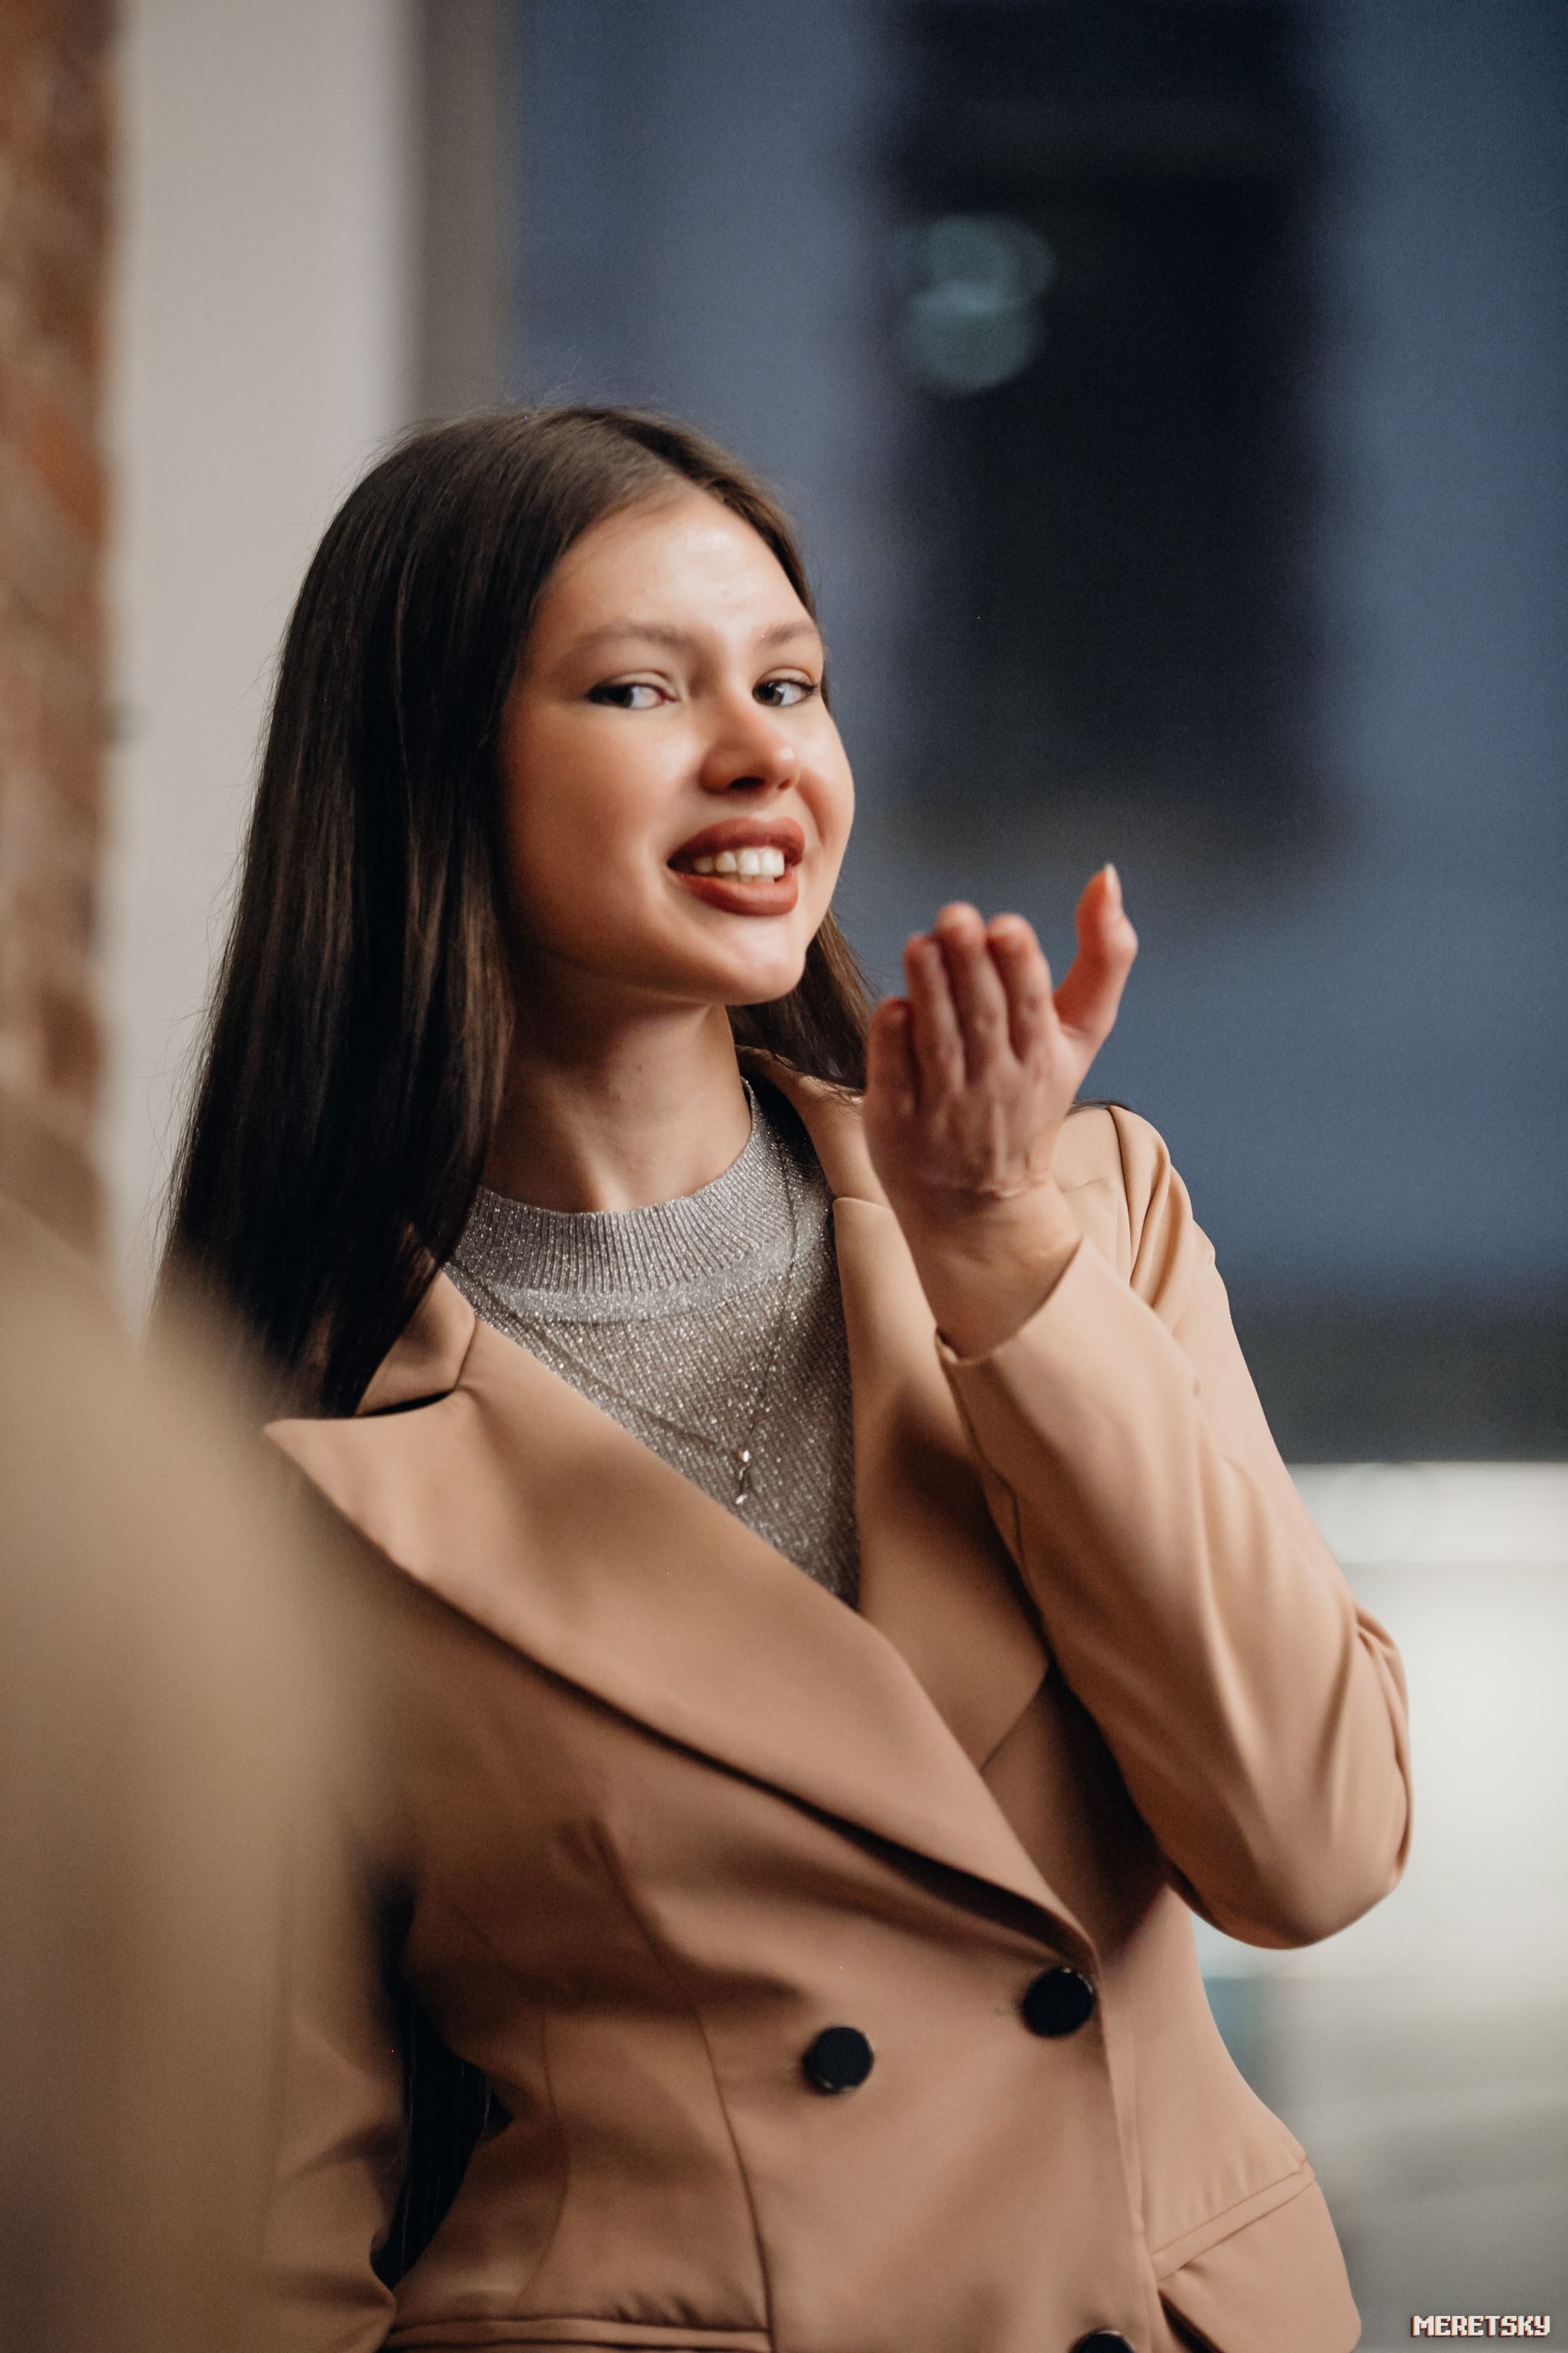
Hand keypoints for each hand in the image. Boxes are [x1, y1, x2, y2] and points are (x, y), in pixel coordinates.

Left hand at [863, 865, 1137, 1356]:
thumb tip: (1108, 875)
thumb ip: (1103, 958)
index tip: (1004, 926)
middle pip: (984, 1015)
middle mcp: (997, 1081)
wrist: (982, 1204)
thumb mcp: (1080, 1037)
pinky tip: (893, 1006)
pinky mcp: (898, 1123)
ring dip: (930, 989)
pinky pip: (896, 1077)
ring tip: (919, 944)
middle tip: (954, 916)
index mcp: (1042, 1054)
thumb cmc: (1028, 1100)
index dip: (1018, 963)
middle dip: (970, 963)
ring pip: (939, 1040)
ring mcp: (946, 1106)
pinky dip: (894, 1042)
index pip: (1032, 1002)